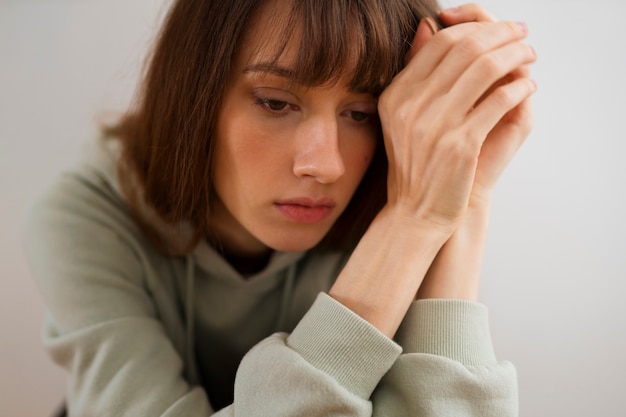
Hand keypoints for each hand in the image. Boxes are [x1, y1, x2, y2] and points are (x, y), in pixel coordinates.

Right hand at [411, 4, 536, 299]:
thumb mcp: (403, 119)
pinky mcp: (460, 145)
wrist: (415, 214)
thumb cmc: (416, 166)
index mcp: (396, 96)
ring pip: (484, 69)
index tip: (499, 28)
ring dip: (515, 54)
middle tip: (521, 33)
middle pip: (464, 48)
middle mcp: (411, 106)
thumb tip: (430, 26)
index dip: (474, 27)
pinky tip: (527, 87)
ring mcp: (435, 125)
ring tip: (529, 54)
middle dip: (501, 34)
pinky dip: (519, 88)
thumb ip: (416, 76)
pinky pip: (498, 101)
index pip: (440, 42)